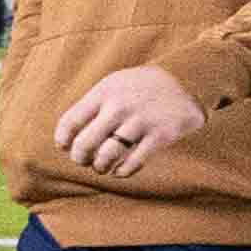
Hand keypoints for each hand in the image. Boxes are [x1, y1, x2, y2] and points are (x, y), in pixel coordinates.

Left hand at [42, 59, 213, 180]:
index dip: (63, 140)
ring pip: (108, 156)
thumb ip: (92, 104)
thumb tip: (67, 136)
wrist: (186, 80)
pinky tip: (119, 171)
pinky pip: (133, 162)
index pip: (71, 121)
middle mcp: (119, 107)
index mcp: (104, 92)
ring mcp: (140, 121)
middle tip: (83, 161)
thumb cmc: (140, 87)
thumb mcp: (114, 85)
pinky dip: (122, 171)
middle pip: (86, 143)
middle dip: (80, 158)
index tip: (65, 147)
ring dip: (100, 167)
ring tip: (101, 167)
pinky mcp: (160, 135)